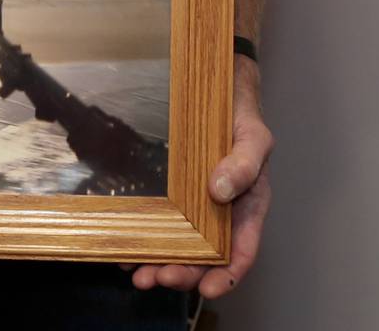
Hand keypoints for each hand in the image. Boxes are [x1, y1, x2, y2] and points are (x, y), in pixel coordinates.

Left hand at [131, 57, 273, 299]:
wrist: (217, 88)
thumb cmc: (241, 117)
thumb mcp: (254, 138)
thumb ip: (244, 164)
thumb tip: (220, 191)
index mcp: (247, 208)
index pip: (240, 252)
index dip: (226, 276)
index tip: (207, 290)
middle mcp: (219, 213)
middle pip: (203, 256)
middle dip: (181, 273)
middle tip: (155, 278)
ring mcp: (193, 203)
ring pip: (178, 244)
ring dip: (158, 262)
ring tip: (135, 273)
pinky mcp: (170, 191)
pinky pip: (158, 218)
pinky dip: (144, 235)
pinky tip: (124, 244)